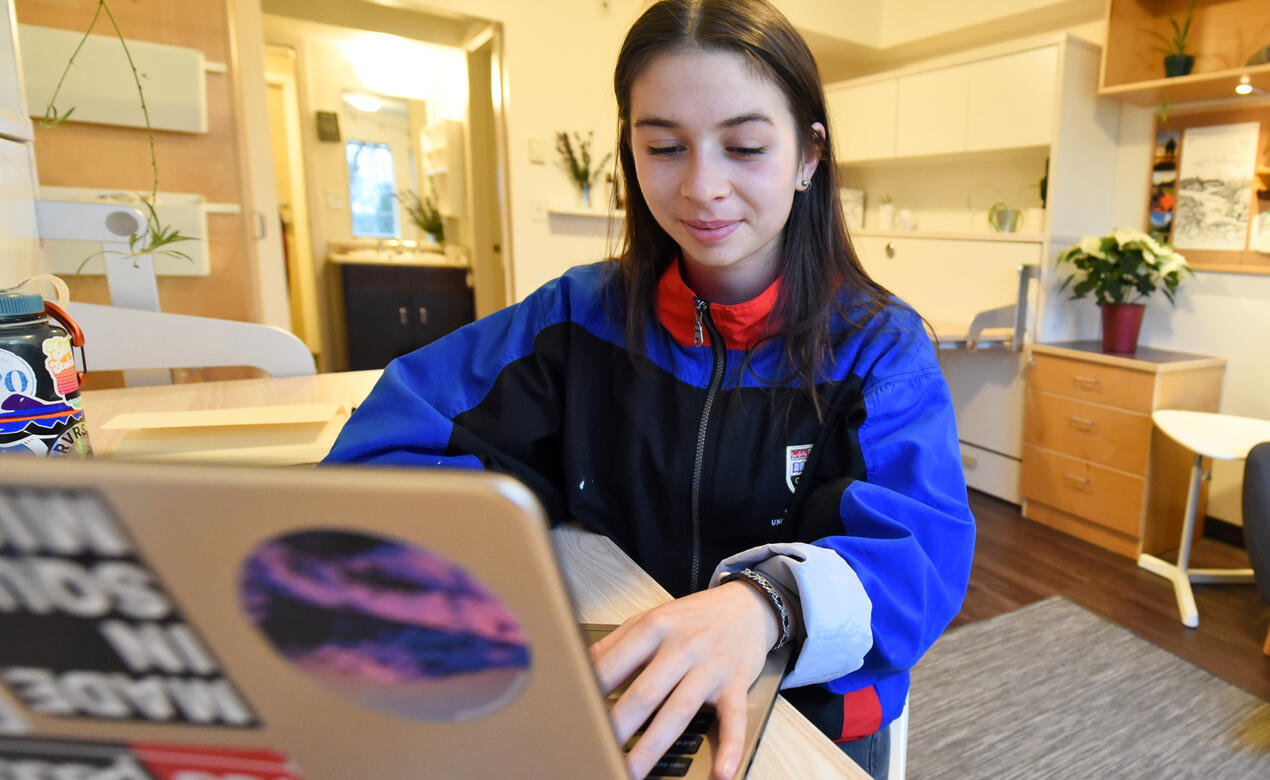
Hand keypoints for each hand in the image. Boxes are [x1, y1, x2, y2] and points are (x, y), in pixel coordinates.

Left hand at [589, 581, 779, 779]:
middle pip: (645, 692)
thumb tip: (580, 667)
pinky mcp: (736, 685)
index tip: (576, 715)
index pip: (615, 663)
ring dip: (653, 745)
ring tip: (632, 772)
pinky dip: (730, 747)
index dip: (592, 691)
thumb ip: (616, 643)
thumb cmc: (693, 617)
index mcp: (655, 627)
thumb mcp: (652, 617)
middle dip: (618, 726)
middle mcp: (682, 646)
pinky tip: (720, 772)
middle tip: (598, 750)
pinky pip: (733, 719)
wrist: (747, 605)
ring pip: (679, 710)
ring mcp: (710, 667)